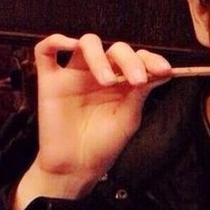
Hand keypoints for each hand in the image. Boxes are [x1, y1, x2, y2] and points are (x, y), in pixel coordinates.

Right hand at [14, 34, 170, 209]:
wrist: (76, 168)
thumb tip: (164, 72)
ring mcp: (75, 75)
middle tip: (137, 80)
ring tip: (106, 82)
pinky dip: (56, 41)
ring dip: (99, 56)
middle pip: (116, 49)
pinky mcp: (50, 81)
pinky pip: (45, 51)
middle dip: (130, 61)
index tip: (164, 70)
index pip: (139, 58)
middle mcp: (101, 72)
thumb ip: (140, 94)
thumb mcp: (128, 119)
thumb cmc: (105, 145)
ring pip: (88, 43)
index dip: (152, 60)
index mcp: (123, 81)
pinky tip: (70, 46)